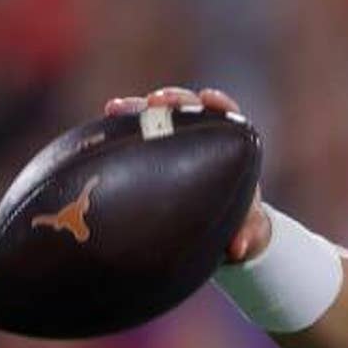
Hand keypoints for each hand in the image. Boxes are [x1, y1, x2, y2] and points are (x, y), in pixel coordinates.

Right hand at [105, 87, 269, 262]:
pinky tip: (98, 128)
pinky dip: (116, 132)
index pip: (227, 116)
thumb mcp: (249, 234)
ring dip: (136, 110)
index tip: (208, 99)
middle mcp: (201, 139)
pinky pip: (130, 138)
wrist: (216, 236)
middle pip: (187, 109)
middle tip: (157, 101)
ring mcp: (171, 144)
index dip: (218, 104)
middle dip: (171, 101)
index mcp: (230, 149)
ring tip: (116, 108)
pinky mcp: (146, 155)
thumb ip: (248, 236)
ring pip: (154, 118)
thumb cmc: (239, 228)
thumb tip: (237, 248)